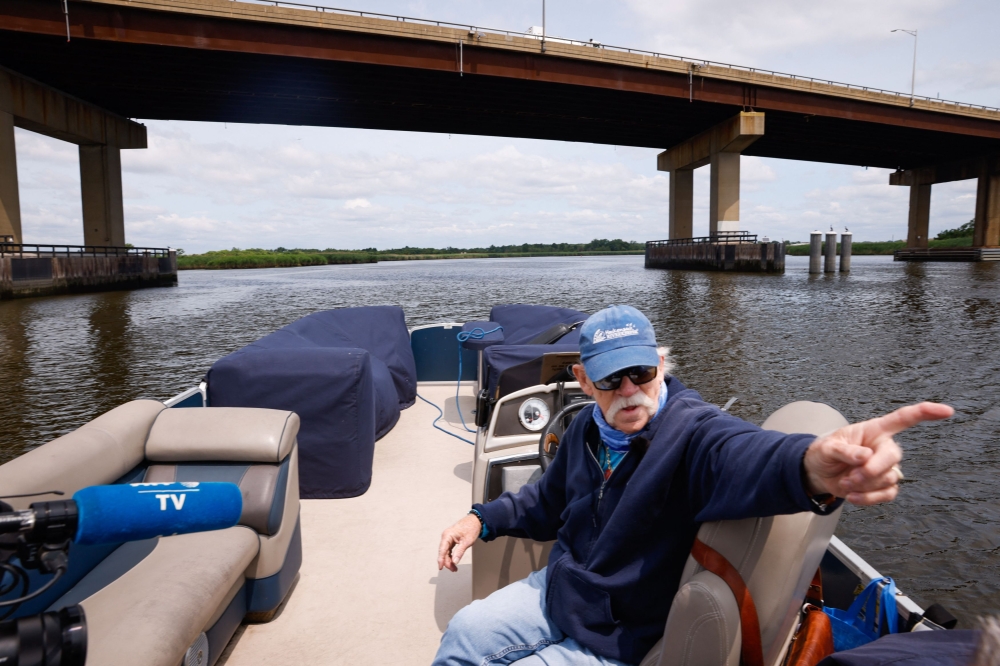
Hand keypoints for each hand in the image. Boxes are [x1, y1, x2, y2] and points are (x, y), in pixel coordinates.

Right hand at [438, 514, 481, 571]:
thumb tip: (454, 562)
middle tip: (454, 569)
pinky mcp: (451, 540)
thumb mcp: (467, 542)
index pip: (442, 549)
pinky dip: (451, 556)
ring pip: (446, 552)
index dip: (441, 559)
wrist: (475, 521)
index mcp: (448, 535)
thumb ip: (459, 552)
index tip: (441, 568)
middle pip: (443, 552)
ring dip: (449, 560)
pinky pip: (449, 550)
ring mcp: (448, 538)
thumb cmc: (471, 529)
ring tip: (455, 568)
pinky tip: (454, 562)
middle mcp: (446, 536)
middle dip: (447, 562)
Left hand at [803, 402, 952, 504]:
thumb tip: (864, 457)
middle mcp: (883, 447)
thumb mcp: (827, 448)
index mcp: (874, 430)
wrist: (818, 473)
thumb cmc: (824, 453)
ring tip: (845, 481)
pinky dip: (868, 498)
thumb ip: (844, 451)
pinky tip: (852, 496)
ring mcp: (885, 468)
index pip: (903, 418)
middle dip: (873, 469)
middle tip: (853, 476)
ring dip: (864, 484)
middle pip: (894, 456)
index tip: (946, 411)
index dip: (925, 413)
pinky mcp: (883, 486)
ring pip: (888, 478)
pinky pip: (887, 494)